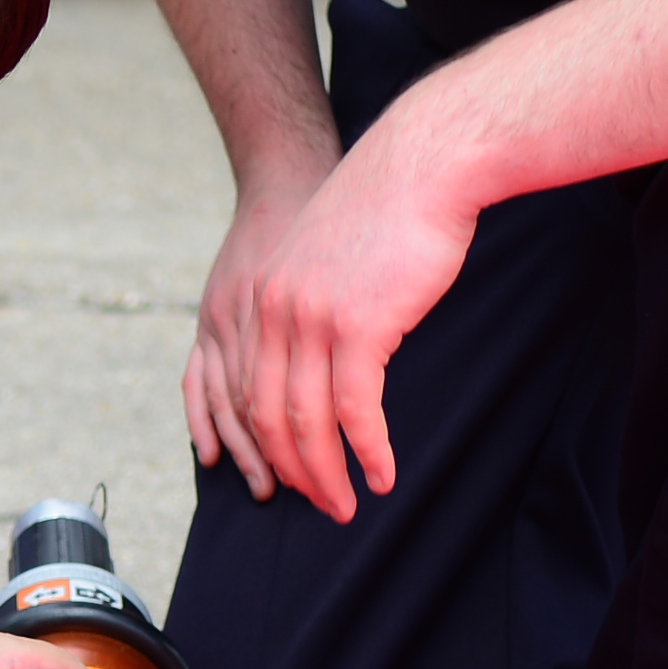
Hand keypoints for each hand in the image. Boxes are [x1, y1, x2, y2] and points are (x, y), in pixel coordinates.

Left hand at [214, 118, 481, 523]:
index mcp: (259, 298)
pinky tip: (384, 475)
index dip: (264, 443)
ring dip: (327, 474)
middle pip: (266, 416)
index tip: (288, 476)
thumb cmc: (387, 211)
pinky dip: (368, 451)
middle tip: (322, 505)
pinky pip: (355, 412)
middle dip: (293, 472)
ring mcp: (310, 321)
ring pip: (305, 422)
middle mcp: (272, 313)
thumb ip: (312, 305)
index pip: (244, 390)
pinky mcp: (356, 328)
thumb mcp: (326, 259)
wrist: (422, 163)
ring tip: (348, 505)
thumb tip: (326, 356)